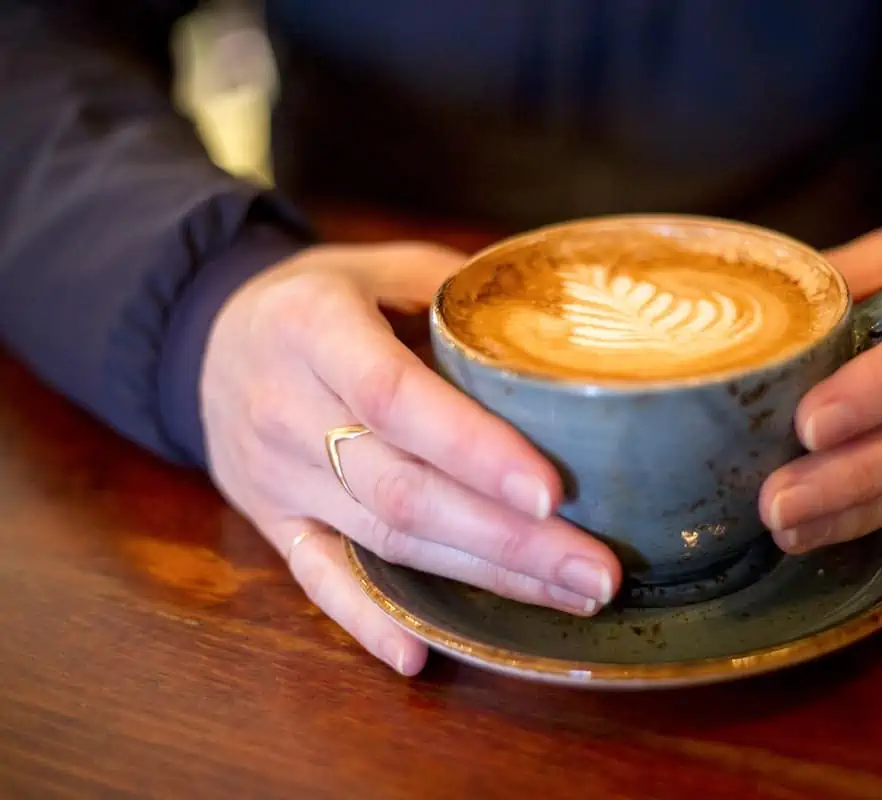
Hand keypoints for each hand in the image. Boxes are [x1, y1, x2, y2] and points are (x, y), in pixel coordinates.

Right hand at [201, 243, 619, 675]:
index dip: (473, 448)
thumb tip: (571, 326)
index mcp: (312, 328)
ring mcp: (274, 477)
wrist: (210, 334)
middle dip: (507, 540)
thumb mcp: (383, 265)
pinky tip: (422, 654)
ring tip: (568, 596)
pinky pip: (318, 581)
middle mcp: (285, 408)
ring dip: (478, 577)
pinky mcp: (271, 522)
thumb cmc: (325, 297)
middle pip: (401, 490)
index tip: (552, 492)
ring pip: (381, 541)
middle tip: (596, 572)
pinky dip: (367, 623)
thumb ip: (462, 293)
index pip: (395, 397)